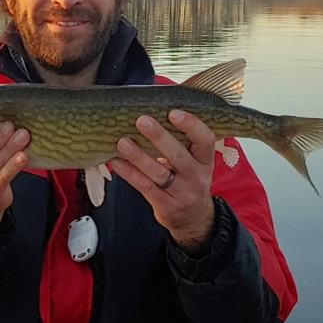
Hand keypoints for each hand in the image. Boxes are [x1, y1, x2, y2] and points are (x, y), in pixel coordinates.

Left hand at [110, 110, 215, 251]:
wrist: (193, 219)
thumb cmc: (189, 178)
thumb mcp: (196, 160)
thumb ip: (184, 139)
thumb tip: (160, 104)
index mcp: (205, 160)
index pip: (205, 140)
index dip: (191, 125)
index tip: (173, 112)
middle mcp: (196, 176)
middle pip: (178, 155)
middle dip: (159, 137)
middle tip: (141, 120)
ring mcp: (181, 192)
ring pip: (158, 172)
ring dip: (138, 156)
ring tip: (122, 141)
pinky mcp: (165, 205)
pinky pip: (145, 187)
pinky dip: (129, 173)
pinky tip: (116, 162)